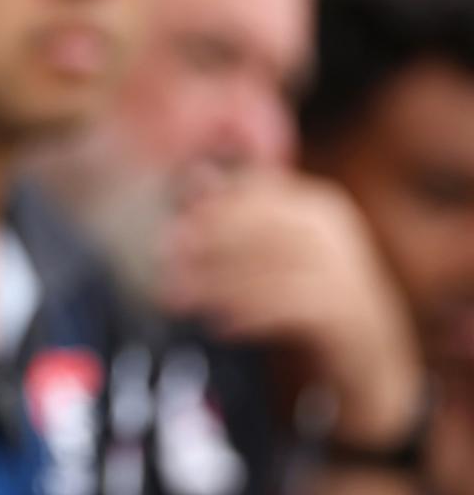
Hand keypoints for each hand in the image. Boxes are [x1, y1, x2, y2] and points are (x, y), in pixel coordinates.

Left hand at [163, 173, 422, 447]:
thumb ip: (239, 219)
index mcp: (314, 207)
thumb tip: (197, 177)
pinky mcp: (351, 315)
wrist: (366, 356)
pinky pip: (295, 308)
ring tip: (180, 298)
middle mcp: (335, 233)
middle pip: (265, 228)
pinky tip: (222, 326)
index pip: (261, 193)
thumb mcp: (271, 254)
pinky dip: (254, 314)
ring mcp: (348, 272)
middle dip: (211, 243)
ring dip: (221, 284)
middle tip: (167, 262)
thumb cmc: (305, 297)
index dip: (213, 208)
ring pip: (275, 269)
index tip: (171, 229)